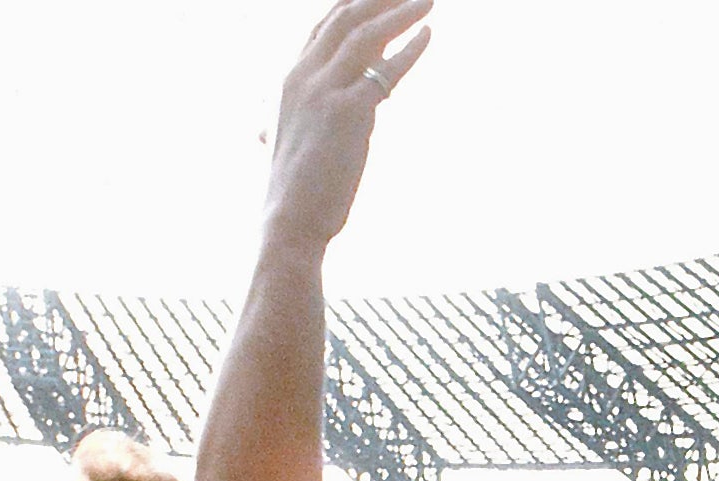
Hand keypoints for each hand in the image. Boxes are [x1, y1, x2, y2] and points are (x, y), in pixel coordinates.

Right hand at [264, 0, 432, 252]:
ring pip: (365, 35)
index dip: (349, 5)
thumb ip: (302, 122)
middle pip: (344, 19)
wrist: (289, 221)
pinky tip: (429, 35)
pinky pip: (385, 70)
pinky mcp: (348, 112)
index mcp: (288, 81)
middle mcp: (303, 77)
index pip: (322, 28)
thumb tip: (304, 122)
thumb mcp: (293, 146)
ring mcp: (324, 91)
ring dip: (399, 11)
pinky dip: (410, 50)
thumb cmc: (296, 193)